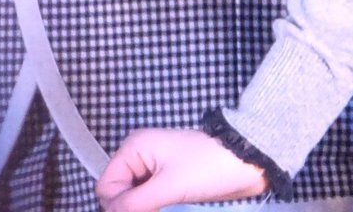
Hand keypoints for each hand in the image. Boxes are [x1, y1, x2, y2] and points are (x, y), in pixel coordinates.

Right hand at [97, 128, 268, 211]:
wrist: (245, 162)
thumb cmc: (207, 168)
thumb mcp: (169, 187)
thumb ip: (136, 204)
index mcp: (134, 147)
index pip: (106, 187)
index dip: (117, 207)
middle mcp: (140, 156)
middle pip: (119, 195)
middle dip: (132, 209)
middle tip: (158, 211)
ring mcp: (153, 169)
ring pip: (134, 202)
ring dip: (144, 210)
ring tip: (167, 210)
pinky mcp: (167, 182)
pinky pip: (149, 202)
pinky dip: (154, 210)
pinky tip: (170, 210)